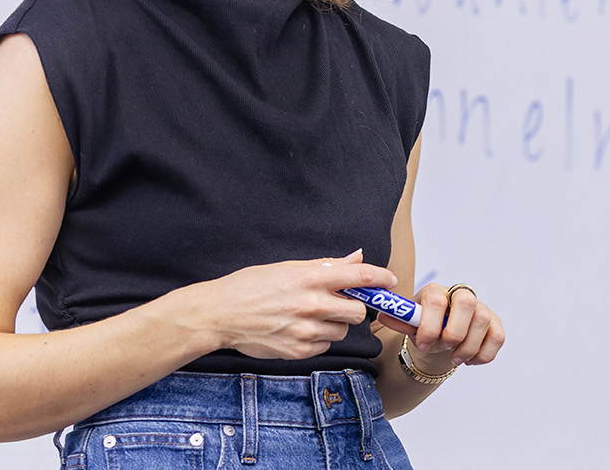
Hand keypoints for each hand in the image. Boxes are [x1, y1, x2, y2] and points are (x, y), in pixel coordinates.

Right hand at [178, 249, 396, 360]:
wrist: (219, 315)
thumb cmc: (250, 287)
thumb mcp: (287, 268)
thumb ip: (326, 266)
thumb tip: (356, 258)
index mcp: (309, 279)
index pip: (359, 278)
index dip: (380, 279)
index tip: (389, 281)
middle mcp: (311, 305)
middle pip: (358, 311)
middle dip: (355, 307)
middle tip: (341, 302)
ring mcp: (305, 330)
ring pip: (343, 330)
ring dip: (335, 323)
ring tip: (312, 315)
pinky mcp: (298, 351)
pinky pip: (325, 345)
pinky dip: (320, 338)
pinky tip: (301, 329)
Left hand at [380, 282, 504, 370]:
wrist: (441, 336)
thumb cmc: (425, 327)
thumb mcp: (409, 325)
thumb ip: (399, 320)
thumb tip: (384, 315)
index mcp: (435, 292)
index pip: (437, 300)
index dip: (431, 325)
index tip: (424, 344)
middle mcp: (460, 294)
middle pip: (467, 303)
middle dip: (454, 332)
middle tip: (445, 347)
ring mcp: (481, 308)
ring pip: (483, 322)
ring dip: (468, 347)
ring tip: (455, 358)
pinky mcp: (494, 323)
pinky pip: (497, 337)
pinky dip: (483, 354)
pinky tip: (469, 359)